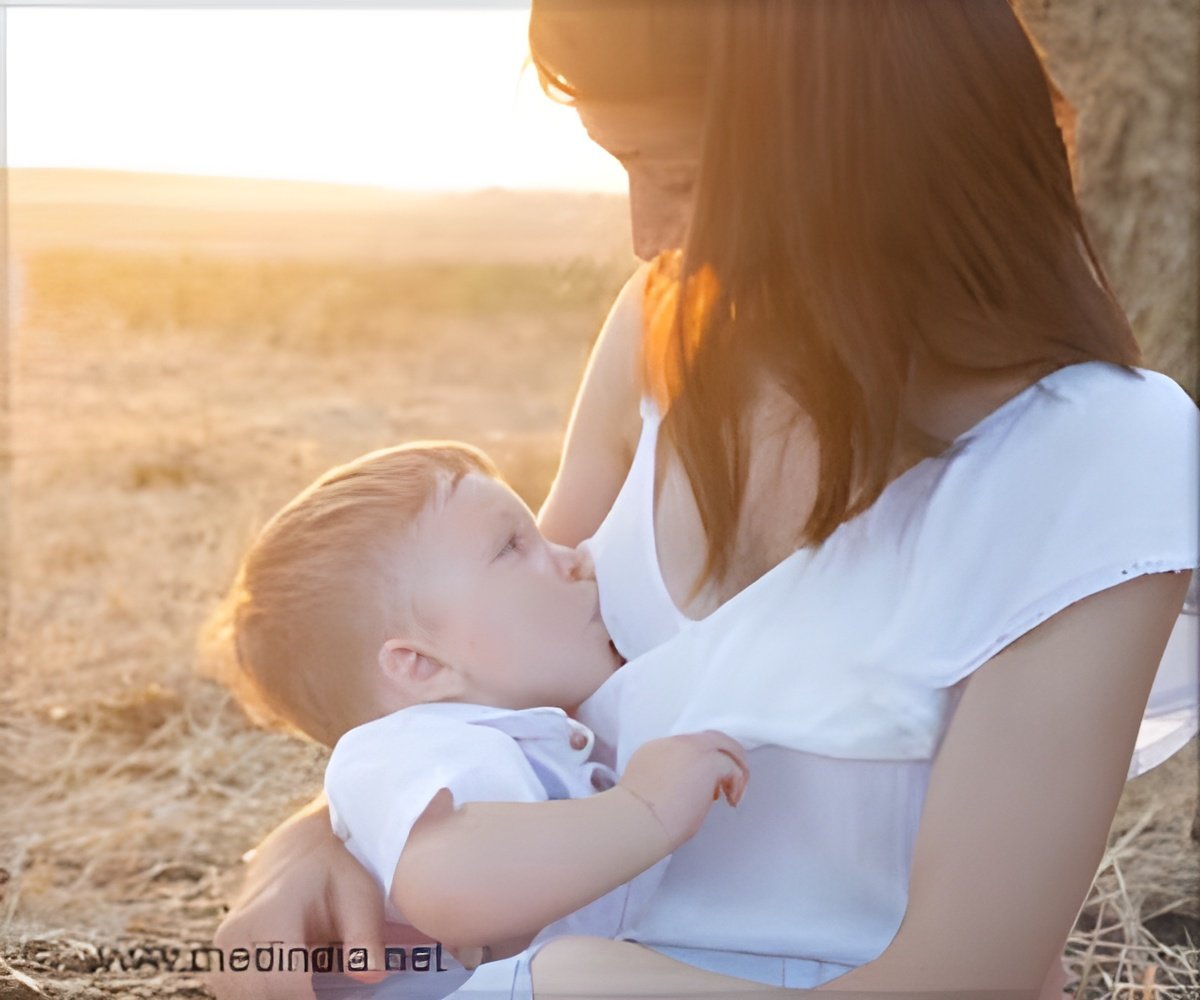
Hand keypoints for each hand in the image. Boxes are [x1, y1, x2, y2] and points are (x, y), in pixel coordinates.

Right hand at [206, 795, 415, 999]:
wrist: (299, 851)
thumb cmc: (334, 874)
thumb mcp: (360, 896)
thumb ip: (365, 939)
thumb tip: (371, 974)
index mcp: (271, 912)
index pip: (286, 982)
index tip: (344, 997)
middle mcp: (237, 932)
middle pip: (263, 996)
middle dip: (300, 999)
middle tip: (329, 988)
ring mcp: (223, 948)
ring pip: (246, 998)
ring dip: (280, 995)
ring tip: (314, 982)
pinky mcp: (222, 960)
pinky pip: (238, 993)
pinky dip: (267, 992)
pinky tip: (297, 983)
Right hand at [618, 730, 748, 849]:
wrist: (637, 819)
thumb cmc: (640, 819)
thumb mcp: (649, 791)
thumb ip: (669, 783)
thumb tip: (688, 794)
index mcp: (655, 750)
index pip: (687, 748)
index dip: (700, 763)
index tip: (705, 786)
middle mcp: (674, 744)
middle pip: (709, 739)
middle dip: (723, 757)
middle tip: (729, 781)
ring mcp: (691, 749)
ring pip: (724, 746)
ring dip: (734, 768)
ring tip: (735, 792)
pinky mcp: (708, 762)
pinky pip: (732, 766)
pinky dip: (737, 783)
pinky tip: (732, 800)